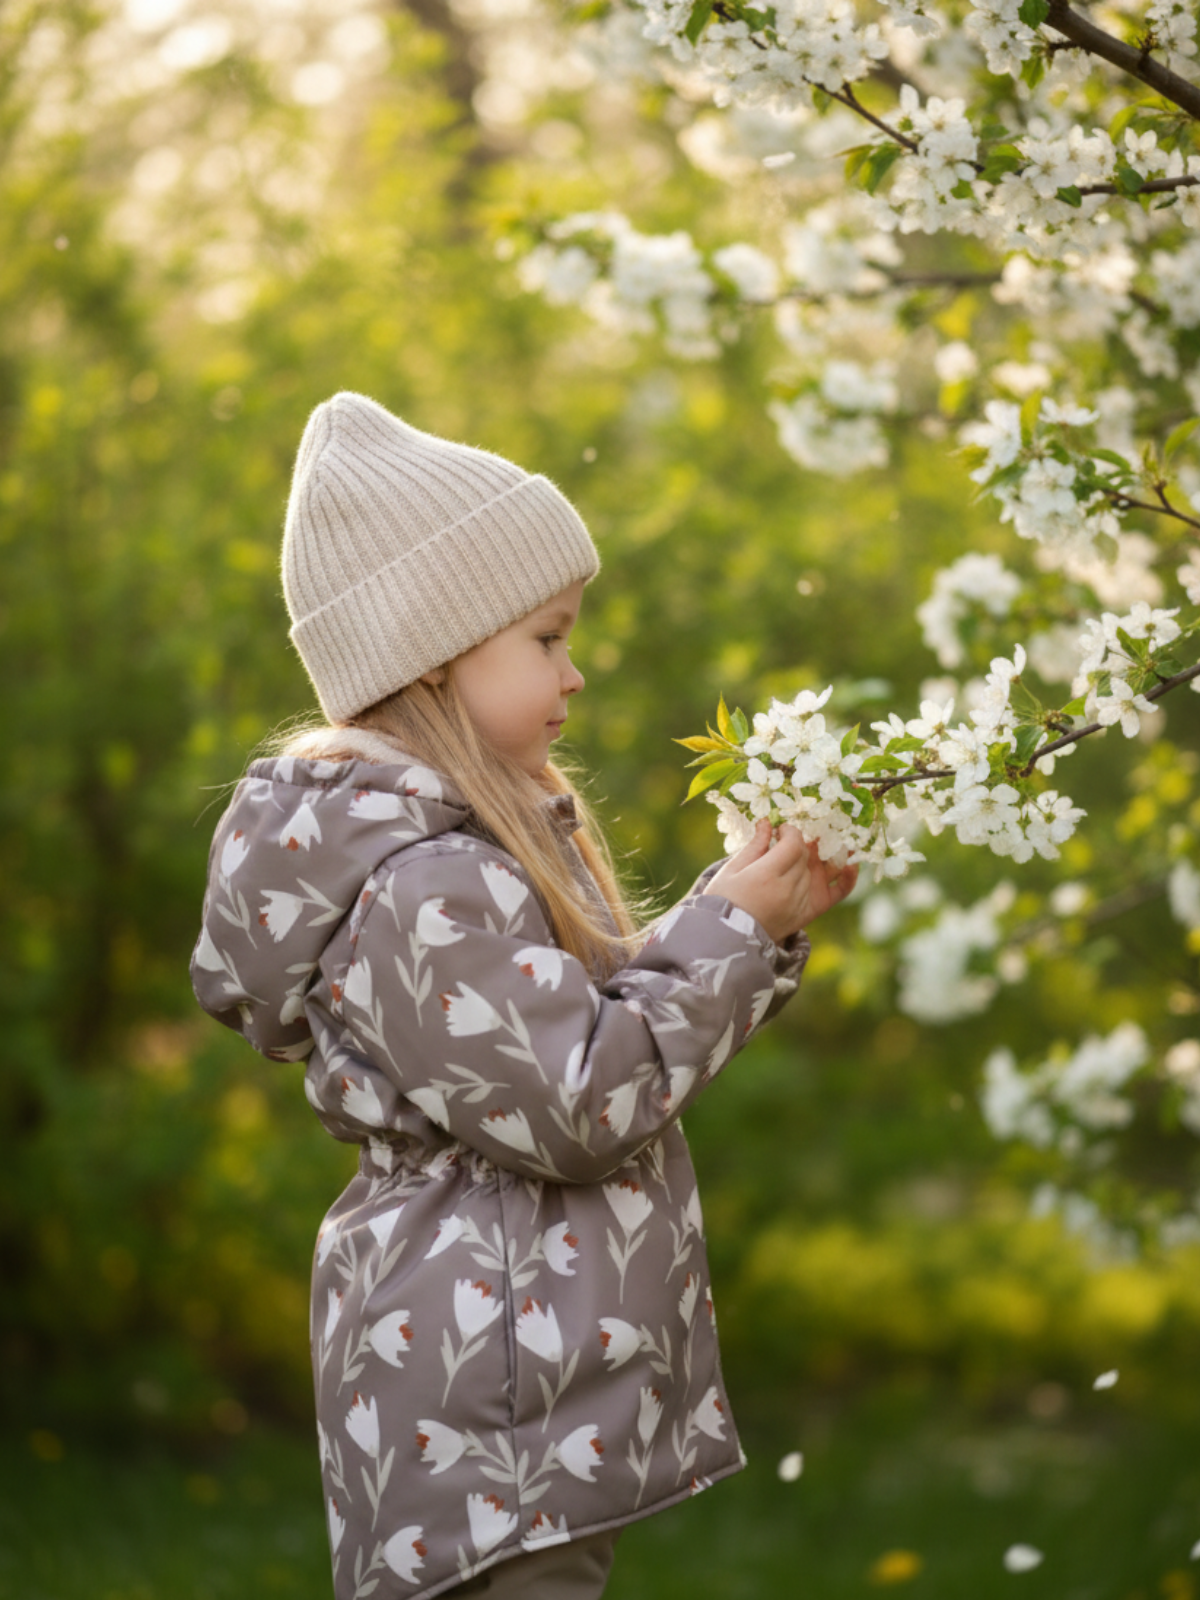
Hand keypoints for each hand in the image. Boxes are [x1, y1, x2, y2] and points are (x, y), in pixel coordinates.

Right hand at [706, 819, 858, 945]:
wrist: (728, 940)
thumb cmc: (723, 901)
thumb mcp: (732, 870)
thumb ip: (754, 845)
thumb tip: (767, 823)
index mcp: (767, 875)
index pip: (793, 844)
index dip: (790, 832)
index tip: (780, 830)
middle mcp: (788, 889)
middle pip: (806, 855)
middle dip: (800, 845)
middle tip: (790, 841)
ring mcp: (802, 901)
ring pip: (818, 869)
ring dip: (817, 856)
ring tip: (812, 847)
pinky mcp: (809, 913)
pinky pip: (838, 893)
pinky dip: (848, 878)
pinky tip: (852, 864)